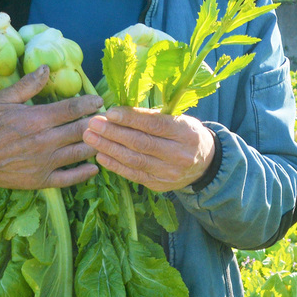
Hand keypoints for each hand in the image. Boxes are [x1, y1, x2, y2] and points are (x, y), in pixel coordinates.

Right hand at [0, 65, 101, 190]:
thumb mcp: (4, 99)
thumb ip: (28, 84)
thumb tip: (46, 67)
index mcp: (38, 118)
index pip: (73, 108)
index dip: (90, 103)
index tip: (99, 101)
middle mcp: (46, 141)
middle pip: (82, 130)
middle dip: (98, 122)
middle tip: (107, 118)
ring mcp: (46, 162)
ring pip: (81, 152)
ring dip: (95, 144)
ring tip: (103, 138)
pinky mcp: (42, 180)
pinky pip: (70, 178)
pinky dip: (85, 173)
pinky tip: (94, 166)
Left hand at [83, 107, 215, 191]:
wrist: (206, 164)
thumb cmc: (187, 134)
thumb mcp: (179, 119)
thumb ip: (154, 116)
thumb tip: (119, 111)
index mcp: (186, 133)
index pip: (155, 125)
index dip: (131, 118)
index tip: (110, 112)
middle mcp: (178, 155)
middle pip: (141, 143)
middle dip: (113, 133)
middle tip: (92, 123)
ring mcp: (169, 173)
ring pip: (134, 160)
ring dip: (109, 148)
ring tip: (90, 137)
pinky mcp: (159, 185)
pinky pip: (133, 175)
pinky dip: (115, 165)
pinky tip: (100, 155)